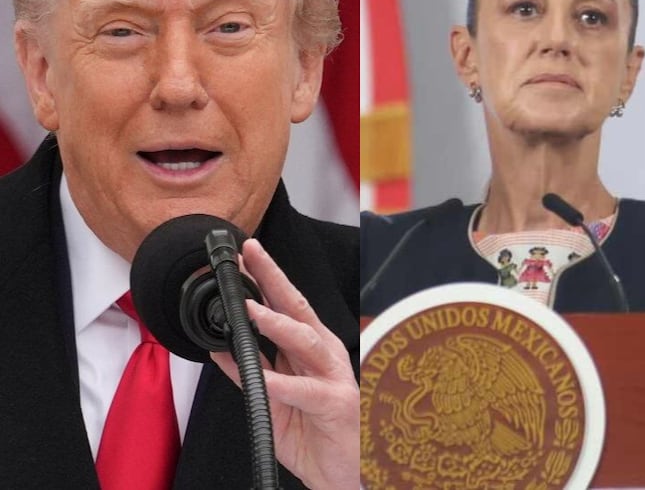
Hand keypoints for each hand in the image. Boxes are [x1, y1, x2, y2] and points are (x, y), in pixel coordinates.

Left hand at [211, 238, 358, 489]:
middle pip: (299, 309)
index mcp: (311, 351)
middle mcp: (325, 356)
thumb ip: (251, 373)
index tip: (245, 257)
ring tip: (251, 312)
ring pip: (307, 342)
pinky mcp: (337, 404)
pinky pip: (307, 391)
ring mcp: (334, 377)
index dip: (266, 280)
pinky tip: (266, 378)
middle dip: (274, 280)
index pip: (286, 306)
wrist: (342, 476)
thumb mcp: (273, 401)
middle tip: (252, 256)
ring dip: (278, 324)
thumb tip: (221, 347)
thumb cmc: (315, 436)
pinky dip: (284, 383)